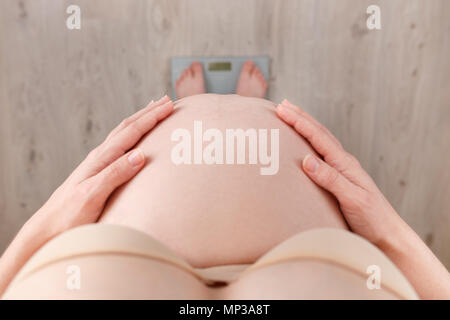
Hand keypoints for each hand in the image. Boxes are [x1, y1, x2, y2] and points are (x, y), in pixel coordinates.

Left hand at [32, 95, 173, 236]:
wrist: (48, 229)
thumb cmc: (70, 216)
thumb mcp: (93, 195)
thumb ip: (115, 174)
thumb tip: (141, 154)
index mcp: (101, 159)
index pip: (131, 132)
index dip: (151, 117)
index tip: (169, 105)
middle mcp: (99, 156)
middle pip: (127, 127)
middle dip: (149, 113)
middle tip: (167, 100)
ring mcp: (97, 163)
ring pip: (122, 134)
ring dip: (140, 120)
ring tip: (153, 111)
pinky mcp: (97, 172)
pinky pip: (119, 145)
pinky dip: (132, 135)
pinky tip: (134, 139)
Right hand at [275, 99, 401, 245]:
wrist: (387, 235)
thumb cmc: (372, 219)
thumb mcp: (352, 199)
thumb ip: (331, 179)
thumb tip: (307, 159)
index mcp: (344, 164)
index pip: (318, 137)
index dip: (299, 122)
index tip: (282, 110)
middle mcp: (343, 163)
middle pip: (319, 133)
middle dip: (300, 117)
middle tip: (283, 105)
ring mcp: (341, 170)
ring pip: (321, 141)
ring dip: (305, 127)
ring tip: (292, 116)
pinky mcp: (338, 180)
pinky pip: (321, 154)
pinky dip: (310, 143)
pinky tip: (305, 145)